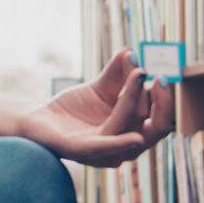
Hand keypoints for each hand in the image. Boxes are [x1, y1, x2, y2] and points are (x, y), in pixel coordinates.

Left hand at [16, 48, 172, 167]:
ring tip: (138, 75)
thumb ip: (116, 71)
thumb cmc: (74, 109)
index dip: (164, 99)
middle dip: (162, 105)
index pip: (158, 118)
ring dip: (135, 101)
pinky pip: (104, 149)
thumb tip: (130, 50)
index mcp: (131, 130)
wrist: (39, 121)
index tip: (163, 76)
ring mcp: (104, 152)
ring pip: (128, 128)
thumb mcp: (99, 87)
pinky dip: (121, 144)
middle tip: (161, 79)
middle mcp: (124, 145)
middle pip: (155, 130)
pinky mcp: (81, 151)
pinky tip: (135, 137)